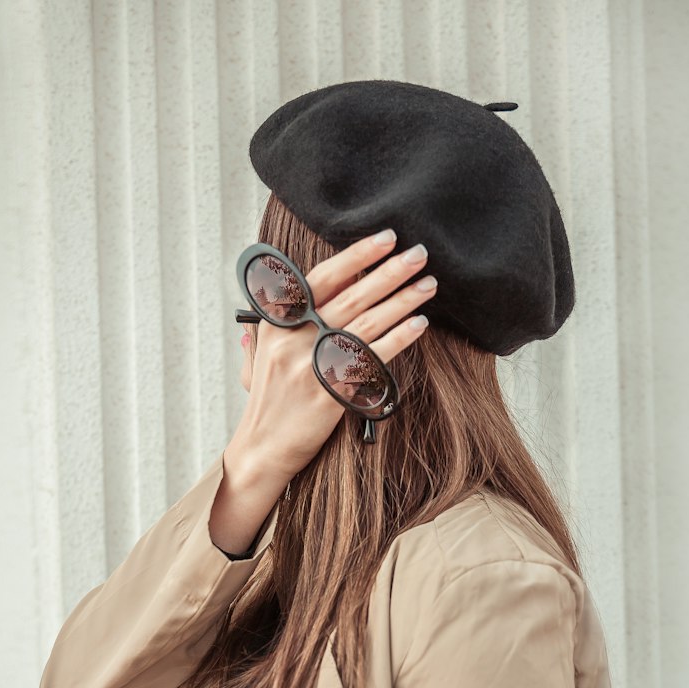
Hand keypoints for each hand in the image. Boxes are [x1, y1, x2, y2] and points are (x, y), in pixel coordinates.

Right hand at [229, 229, 436, 483]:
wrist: (262, 448)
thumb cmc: (268, 402)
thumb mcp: (260, 356)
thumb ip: (275, 323)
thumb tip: (283, 295)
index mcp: (278, 322)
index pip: (322, 278)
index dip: (356, 256)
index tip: (385, 238)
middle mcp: (295, 338)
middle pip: (352, 296)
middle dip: (390, 272)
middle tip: (420, 254)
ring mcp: (313, 365)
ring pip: (367, 323)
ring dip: (403, 300)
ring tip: (428, 284)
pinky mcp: (331, 392)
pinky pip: (373, 358)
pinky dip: (398, 338)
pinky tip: (419, 324)